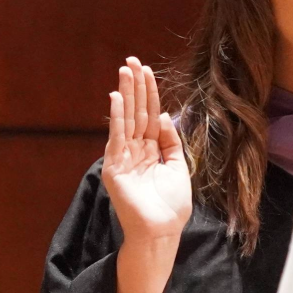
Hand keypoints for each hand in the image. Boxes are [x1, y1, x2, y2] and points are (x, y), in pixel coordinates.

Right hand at [100, 57, 191, 242]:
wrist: (161, 232)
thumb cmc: (171, 206)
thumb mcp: (178, 167)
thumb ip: (171, 141)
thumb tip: (166, 115)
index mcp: (151, 150)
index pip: (150, 115)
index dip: (149, 93)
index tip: (147, 70)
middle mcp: (136, 150)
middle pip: (137, 112)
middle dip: (136, 86)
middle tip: (132, 60)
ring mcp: (124, 157)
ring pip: (127, 119)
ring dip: (126, 94)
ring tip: (124, 71)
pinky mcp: (115, 167)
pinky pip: (117, 137)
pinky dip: (117, 117)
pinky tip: (117, 98)